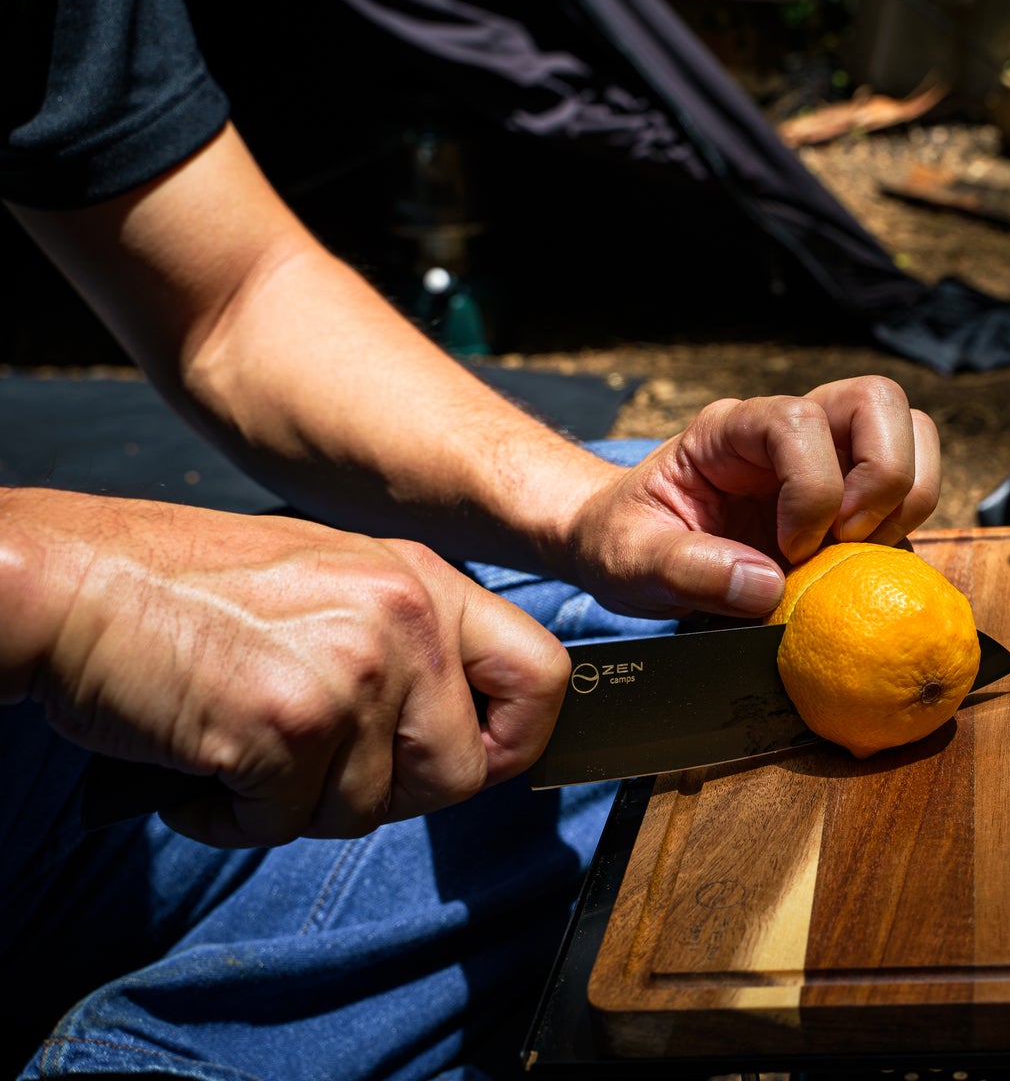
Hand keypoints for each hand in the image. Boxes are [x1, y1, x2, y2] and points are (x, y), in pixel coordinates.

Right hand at [5, 491, 568, 846]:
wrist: (70, 582)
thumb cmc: (184, 590)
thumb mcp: (331, 582)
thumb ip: (406, 645)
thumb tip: (463, 734)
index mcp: (423, 581)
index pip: (543, 678)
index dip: (512, 743)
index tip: (465, 761)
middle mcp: (405, 619)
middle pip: (460, 773)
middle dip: (385, 794)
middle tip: (309, 764)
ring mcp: (353, 671)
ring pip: (368, 811)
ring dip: (295, 805)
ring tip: (236, 742)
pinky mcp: (290, 725)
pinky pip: (284, 825)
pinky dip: (229, 817)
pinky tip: (197, 763)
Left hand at [566, 376, 940, 617]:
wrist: (622, 547)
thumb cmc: (623, 540)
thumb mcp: (629, 560)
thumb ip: (686, 571)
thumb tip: (765, 587)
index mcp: (730, 430)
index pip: (798, 419)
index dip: (812, 486)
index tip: (789, 547)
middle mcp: (788, 430)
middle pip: (878, 401)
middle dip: (882, 477)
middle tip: (846, 541)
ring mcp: (827, 458)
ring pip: (912, 432)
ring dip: (905, 498)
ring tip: (858, 554)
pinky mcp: (851, 495)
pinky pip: (910, 489)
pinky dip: (905, 530)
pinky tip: (859, 569)